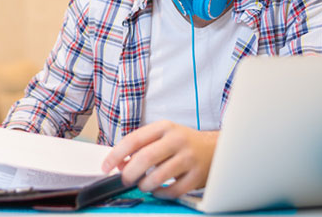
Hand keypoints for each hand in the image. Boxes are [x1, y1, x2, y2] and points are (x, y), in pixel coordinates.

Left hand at [101, 120, 217, 198]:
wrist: (216, 148)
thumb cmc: (184, 143)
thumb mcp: (162, 137)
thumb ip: (140, 147)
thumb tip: (119, 164)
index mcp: (164, 127)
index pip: (134, 139)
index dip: (115, 155)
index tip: (105, 167)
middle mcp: (177, 140)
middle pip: (145, 158)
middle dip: (129, 173)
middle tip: (125, 180)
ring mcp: (189, 158)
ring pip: (158, 177)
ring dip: (144, 185)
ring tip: (143, 185)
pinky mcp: (197, 176)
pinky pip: (173, 191)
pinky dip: (160, 194)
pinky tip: (158, 191)